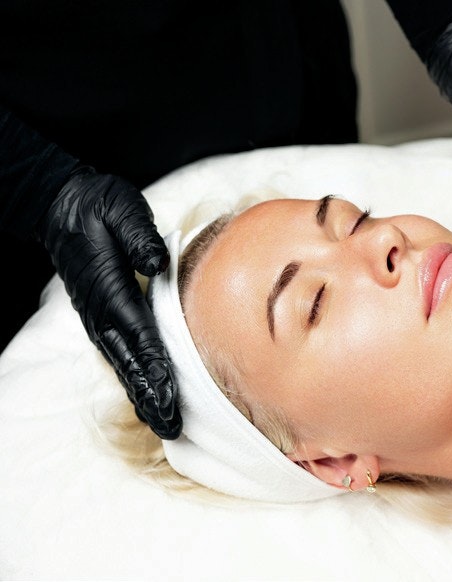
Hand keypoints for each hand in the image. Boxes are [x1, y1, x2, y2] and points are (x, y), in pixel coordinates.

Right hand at [37, 167, 180, 438]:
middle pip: (132, 362)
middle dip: (152, 395)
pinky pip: (123, 353)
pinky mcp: (103, 317)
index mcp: (110, 290)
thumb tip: (156, 261)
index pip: (139, 336)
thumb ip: (139, 236)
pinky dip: (137, 378)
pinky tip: (150, 396)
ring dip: (145, 394)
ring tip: (166, 423)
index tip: (170, 395)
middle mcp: (103, 312)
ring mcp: (100, 318)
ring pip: (126, 364)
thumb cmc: (98, 206)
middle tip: (173, 426)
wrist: (62, 205)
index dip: (156, 368)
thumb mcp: (122, 210)